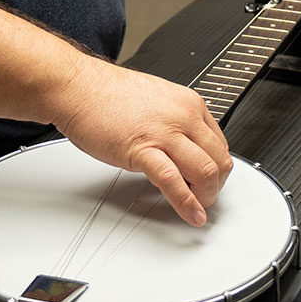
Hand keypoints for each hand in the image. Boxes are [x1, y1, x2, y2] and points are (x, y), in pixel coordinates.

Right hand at [51, 55, 232, 226]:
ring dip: (206, 196)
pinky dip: (187, 204)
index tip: (212, 179)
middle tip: (206, 196)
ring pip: (206, 171)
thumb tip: (185, 146)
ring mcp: (165, 133)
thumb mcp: (159, 101)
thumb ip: (176, 122)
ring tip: (199, 207)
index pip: (220, 142)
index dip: (218, 167)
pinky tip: (191, 214)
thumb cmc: (110, 94)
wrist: (79, 87)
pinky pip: (173, 182)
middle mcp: (184, 116)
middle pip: (219, 159)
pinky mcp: (142, 150)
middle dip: (217, 185)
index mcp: (190, 104)